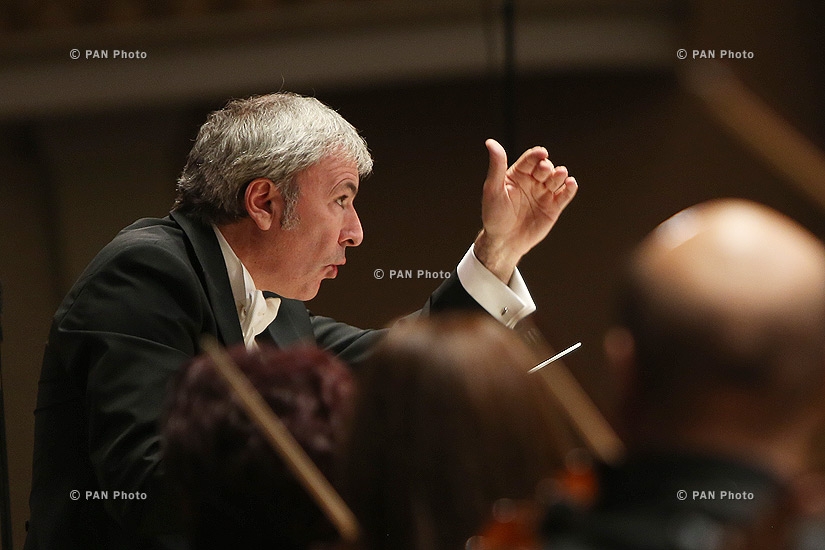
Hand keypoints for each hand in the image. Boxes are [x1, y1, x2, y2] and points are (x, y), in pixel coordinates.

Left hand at [475, 139, 577, 282]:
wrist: (503, 241)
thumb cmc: (494, 215)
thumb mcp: (493, 189)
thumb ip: (496, 166)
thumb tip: (490, 142)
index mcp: (518, 174)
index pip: (530, 159)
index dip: (537, 155)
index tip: (542, 153)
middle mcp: (533, 181)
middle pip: (545, 167)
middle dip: (547, 167)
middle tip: (544, 171)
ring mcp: (544, 194)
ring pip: (557, 179)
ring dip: (560, 175)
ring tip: (559, 176)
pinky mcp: (553, 207)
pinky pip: (565, 195)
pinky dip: (570, 188)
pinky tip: (571, 184)